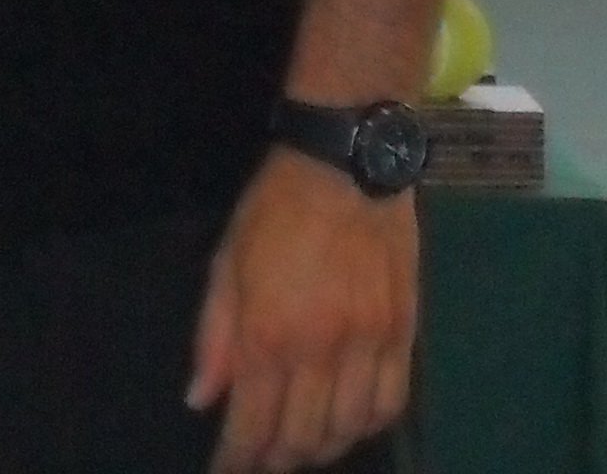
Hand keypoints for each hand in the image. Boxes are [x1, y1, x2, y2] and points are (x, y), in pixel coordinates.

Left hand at [189, 150, 417, 471]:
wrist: (347, 164)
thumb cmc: (275, 208)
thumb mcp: (226, 262)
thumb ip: (214, 337)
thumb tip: (201, 400)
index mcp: (269, 333)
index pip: (252, 424)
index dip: (237, 459)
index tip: (225, 472)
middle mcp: (322, 349)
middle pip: (303, 438)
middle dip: (278, 460)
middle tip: (262, 461)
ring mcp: (369, 344)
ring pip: (350, 430)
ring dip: (323, 450)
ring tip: (302, 448)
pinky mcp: (404, 332)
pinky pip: (391, 403)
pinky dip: (369, 426)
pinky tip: (351, 425)